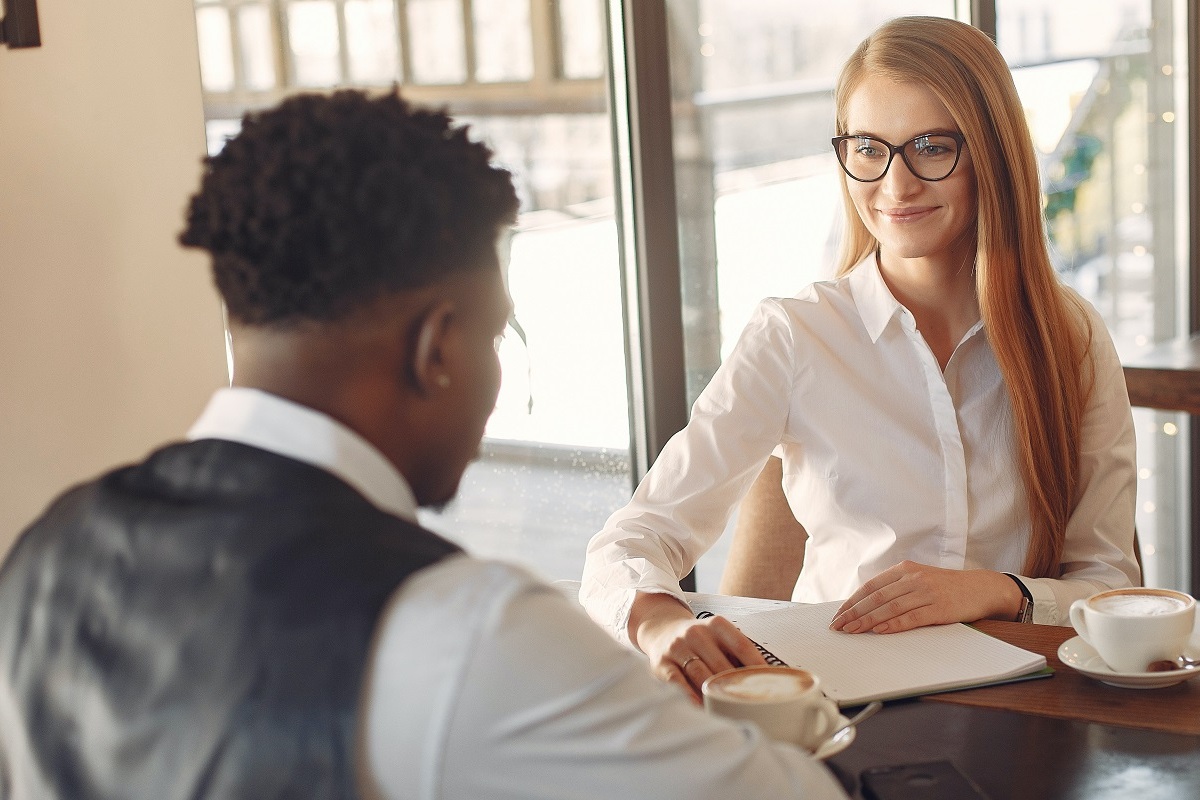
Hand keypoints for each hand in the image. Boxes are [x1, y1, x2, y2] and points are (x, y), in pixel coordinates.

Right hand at [630, 593, 768, 702]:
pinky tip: (700, 707)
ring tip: (730, 712)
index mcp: (716, 625)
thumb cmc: (700, 640)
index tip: (770, 684)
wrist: (661, 630)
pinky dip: (689, 696)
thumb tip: (769, 679)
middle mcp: (696, 633)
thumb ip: (738, 654)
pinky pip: (677, 682)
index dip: (756, 666)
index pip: (741, 646)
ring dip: (715, 695)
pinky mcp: (661, 663)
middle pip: (721, 665)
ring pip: (700, 675)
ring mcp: (677, 647)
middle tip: (752, 706)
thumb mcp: (718, 636)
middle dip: (737, 687)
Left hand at [828, 562, 1021, 633]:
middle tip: (839, 626)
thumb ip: (896, 588)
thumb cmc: (946, 587)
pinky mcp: (939, 608)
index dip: (852, 601)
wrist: (981, 588)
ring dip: (868, 621)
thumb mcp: (919, 579)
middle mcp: (913, 578)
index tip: (839, 615)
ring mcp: (926, 592)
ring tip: (852, 631)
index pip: (871, 586)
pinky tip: (880, 631)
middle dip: (854, 613)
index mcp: (905, 569)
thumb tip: (867, 606)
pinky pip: (912, 618)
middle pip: (876, 597)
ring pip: (890, 608)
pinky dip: (894, 625)